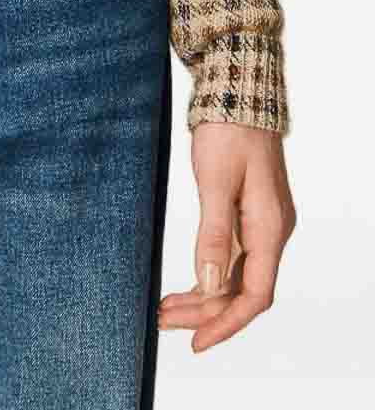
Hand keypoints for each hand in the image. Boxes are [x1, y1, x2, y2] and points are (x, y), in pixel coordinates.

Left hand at [158, 119, 295, 351]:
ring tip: (164, 309)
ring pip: (234, 276)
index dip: (225, 323)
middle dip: (205, 313)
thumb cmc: (228, 131)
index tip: (196, 341)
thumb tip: (209, 284)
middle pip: (242, 291)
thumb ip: (213, 233)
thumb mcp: (215, 180)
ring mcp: (260, 224)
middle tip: (162, 322)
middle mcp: (271, 232)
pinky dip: (207, 273)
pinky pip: (230, 257)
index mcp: (270, 229)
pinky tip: (186, 283)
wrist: (238, 91)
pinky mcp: (246, 213)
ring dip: (203, 296)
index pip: (254, 296)